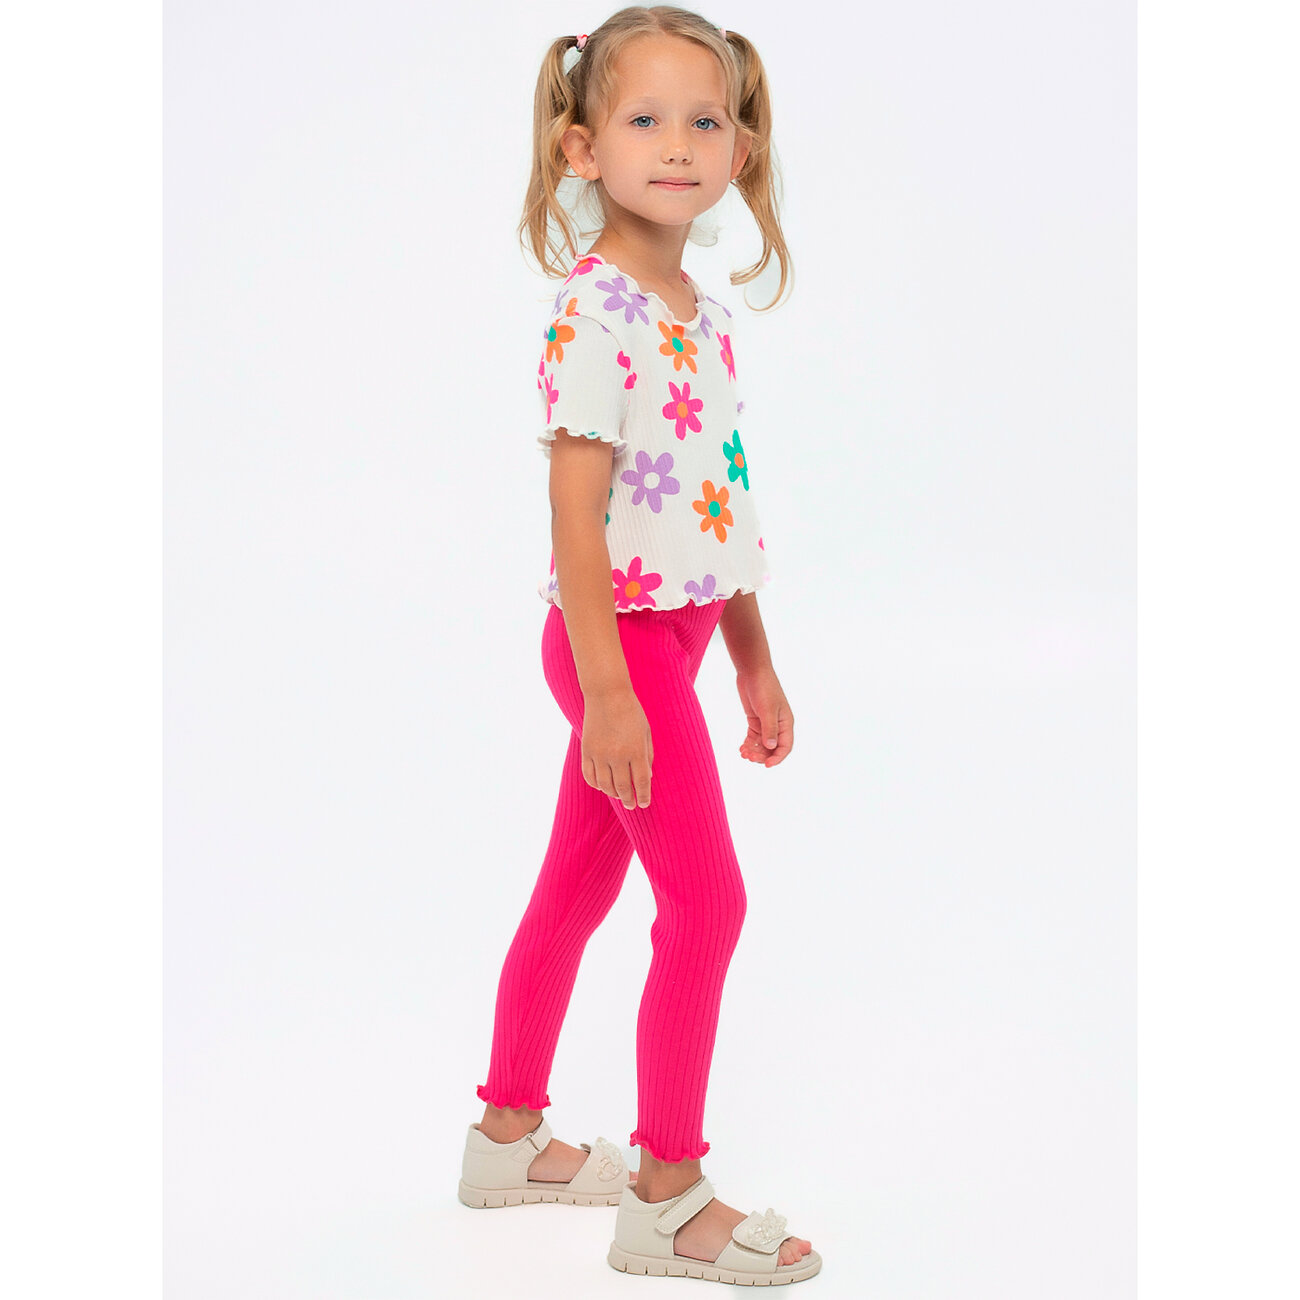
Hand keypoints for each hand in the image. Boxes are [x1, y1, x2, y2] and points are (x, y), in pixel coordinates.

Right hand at [580, 688, 654, 808]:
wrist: (607, 694)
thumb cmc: (631, 711)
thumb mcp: (646, 732)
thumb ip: (647, 755)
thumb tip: (647, 778)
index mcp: (636, 750)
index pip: (642, 782)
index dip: (644, 796)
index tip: (644, 804)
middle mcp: (618, 755)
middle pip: (624, 788)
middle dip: (629, 800)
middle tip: (631, 805)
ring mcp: (600, 754)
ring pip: (605, 785)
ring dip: (613, 794)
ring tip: (618, 796)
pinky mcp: (587, 750)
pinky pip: (589, 776)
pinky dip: (596, 784)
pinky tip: (603, 785)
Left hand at [735, 667, 792, 765]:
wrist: (752, 672)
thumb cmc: (764, 688)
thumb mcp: (767, 709)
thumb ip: (769, 729)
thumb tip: (771, 747)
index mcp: (786, 723)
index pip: (785, 747)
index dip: (777, 758)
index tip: (766, 765)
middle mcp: (778, 725)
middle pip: (772, 748)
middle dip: (761, 755)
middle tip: (749, 757)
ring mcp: (766, 723)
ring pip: (762, 744)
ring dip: (754, 751)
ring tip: (743, 753)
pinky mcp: (756, 720)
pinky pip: (754, 738)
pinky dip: (748, 744)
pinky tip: (741, 748)